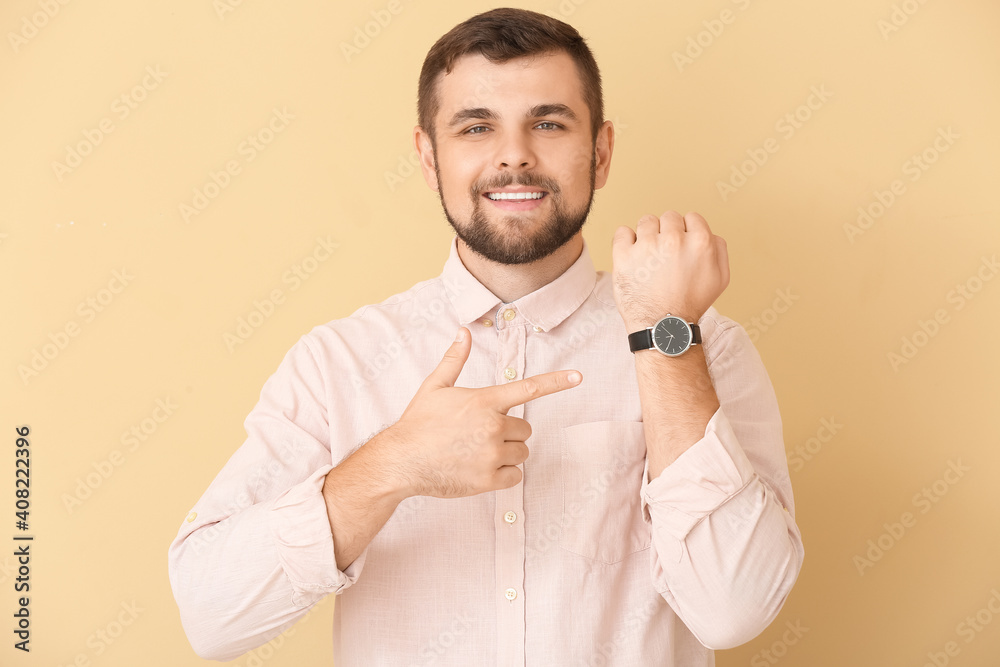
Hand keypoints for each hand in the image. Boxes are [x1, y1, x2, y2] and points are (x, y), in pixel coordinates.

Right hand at [382, 328, 581, 498]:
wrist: (400, 461)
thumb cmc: (417, 423)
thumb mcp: (434, 387)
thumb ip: (454, 360)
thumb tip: (462, 332)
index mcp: (484, 401)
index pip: (528, 389)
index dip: (556, 382)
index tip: (578, 377)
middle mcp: (492, 426)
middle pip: (525, 428)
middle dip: (509, 432)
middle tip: (480, 435)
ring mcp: (491, 454)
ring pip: (521, 452)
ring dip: (507, 453)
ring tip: (476, 452)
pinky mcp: (488, 480)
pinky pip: (515, 476)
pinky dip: (503, 474)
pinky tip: (479, 470)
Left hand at [611, 210, 729, 327]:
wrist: (664, 326)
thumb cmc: (691, 304)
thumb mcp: (721, 278)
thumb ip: (719, 249)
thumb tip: (707, 233)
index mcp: (700, 242)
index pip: (691, 218)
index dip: (686, 232)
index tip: (681, 247)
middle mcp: (674, 240)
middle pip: (668, 217)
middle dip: (667, 233)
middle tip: (665, 255)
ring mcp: (647, 246)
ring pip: (646, 222)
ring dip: (647, 236)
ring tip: (649, 258)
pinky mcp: (624, 255)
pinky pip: (622, 232)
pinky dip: (625, 241)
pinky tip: (633, 256)